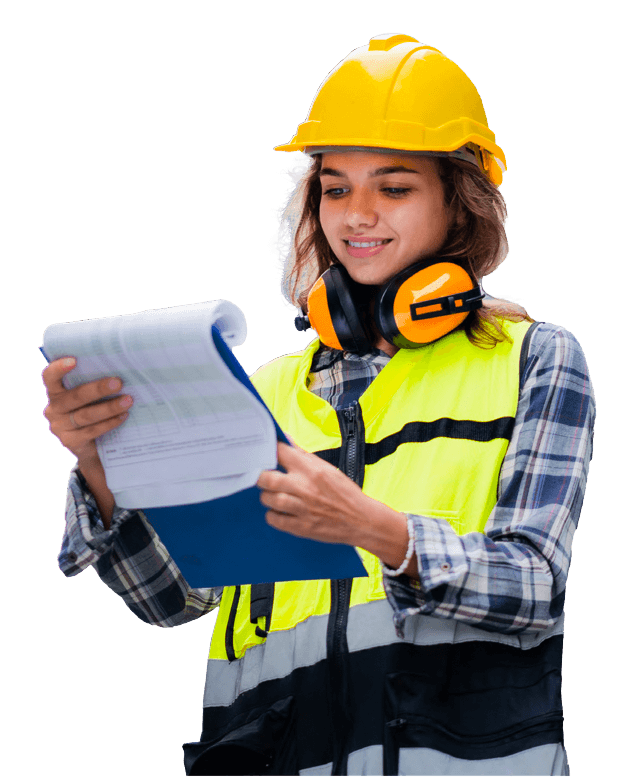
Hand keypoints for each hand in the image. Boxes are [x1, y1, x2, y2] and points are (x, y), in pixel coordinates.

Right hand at [42, 357, 132, 463]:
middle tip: (118, 382)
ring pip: (86, 415)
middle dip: (98, 389)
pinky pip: (91, 430)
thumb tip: (121, 369)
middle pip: (75, 397)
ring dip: (110, 407)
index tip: (74, 360)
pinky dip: (110, 423)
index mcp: (56, 392)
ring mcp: (60, 427)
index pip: (50, 377)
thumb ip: (95, 383)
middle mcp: (54, 409)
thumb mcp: (91, 397)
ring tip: (128, 400)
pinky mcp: (70, 441)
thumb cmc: (93, 410)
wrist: (93, 446)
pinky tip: (123, 416)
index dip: (58, 368)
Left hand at [257, 442, 372, 545]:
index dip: (267, 451)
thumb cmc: (344, 493)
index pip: (279, 452)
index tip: (263, 453)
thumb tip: (286, 438)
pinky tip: (280, 511)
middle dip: (260, 477)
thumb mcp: (326, 468)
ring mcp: (301, 508)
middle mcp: (304, 487)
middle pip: (266, 478)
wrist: (361, 520)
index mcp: (311, 469)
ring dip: (267, 496)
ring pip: (268, 498)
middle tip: (263, 477)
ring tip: (274, 495)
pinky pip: (273, 519)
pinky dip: (272, 514)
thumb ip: (303, 455)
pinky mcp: (300, 527)